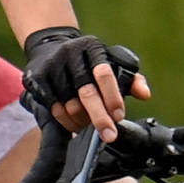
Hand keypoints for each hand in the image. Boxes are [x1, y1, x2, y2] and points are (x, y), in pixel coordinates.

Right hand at [20, 26, 148, 139]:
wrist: (50, 46)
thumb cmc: (89, 61)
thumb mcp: (113, 63)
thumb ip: (131, 79)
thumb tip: (145, 94)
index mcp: (93, 48)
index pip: (105, 74)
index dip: (113, 97)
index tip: (119, 117)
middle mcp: (71, 54)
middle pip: (86, 93)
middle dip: (100, 118)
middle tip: (109, 136)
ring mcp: (53, 65)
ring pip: (69, 104)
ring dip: (81, 121)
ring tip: (88, 125)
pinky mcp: (38, 78)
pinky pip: (54, 108)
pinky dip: (65, 121)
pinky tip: (73, 123)